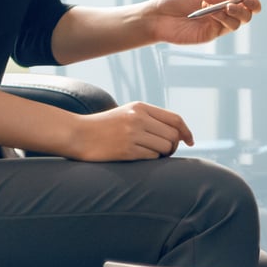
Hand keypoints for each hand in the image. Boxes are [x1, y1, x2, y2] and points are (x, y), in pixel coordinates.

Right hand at [63, 101, 195, 161]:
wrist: (76, 134)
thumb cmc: (104, 127)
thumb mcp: (127, 113)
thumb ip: (150, 119)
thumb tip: (178, 133)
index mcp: (140, 107)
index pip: (175, 119)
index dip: (186, 131)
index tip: (190, 141)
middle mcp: (138, 118)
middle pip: (173, 135)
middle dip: (174, 146)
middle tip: (164, 152)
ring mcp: (132, 134)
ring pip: (165, 147)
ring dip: (162, 154)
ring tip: (149, 153)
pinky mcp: (126, 149)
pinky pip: (152, 157)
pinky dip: (151, 159)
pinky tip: (139, 157)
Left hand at [143, 0, 262, 44]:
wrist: (160, 16)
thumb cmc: (178, 2)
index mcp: (221, 2)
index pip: (245, 3)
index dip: (252, 1)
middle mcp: (223, 15)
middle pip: (246, 15)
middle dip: (248, 8)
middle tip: (243, 2)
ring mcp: (218, 26)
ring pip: (239, 22)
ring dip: (235, 12)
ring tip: (224, 6)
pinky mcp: (211, 35)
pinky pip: (226, 27)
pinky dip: (223, 17)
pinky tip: (213, 12)